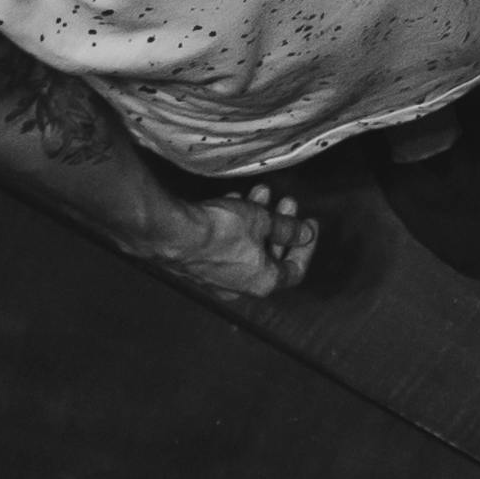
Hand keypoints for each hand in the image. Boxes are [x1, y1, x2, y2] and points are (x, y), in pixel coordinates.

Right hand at [142, 182, 317, 296]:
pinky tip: (234, 200)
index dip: (306, 247)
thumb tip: (303, 233)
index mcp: (261, 282)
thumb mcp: (263, 221)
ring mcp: (215, 277)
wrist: (171, 232)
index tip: (309, 225)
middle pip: (270, 257)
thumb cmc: (218, 232)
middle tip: (287, 202)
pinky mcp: (196, 264)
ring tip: (261, 193)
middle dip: (280, 226)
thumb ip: (287, 228)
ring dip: (257, 219)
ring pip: (246, 246)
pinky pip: (224, 245)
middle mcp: (238, 285)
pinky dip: (235, 224)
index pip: (294, 271)